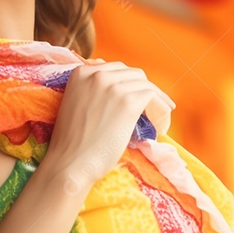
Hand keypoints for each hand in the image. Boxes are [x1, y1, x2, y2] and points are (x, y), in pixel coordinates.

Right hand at [45, 60, 174, 190]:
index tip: (136, 93)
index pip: (115, 69)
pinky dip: (161, 105)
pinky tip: (163, 117)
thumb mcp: (75, 103)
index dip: (128, 82)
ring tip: (160, 112)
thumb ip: (91, 90)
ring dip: (154, 97)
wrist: (70, 163)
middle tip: (150, 104)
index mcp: (81, 72)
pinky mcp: (128, 102)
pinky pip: (152, 95)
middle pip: (132, 73)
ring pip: (144, 84)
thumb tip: (116, 86)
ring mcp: (113, 87)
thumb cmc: (71, 141)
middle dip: (142, 88)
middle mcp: (97, 74)